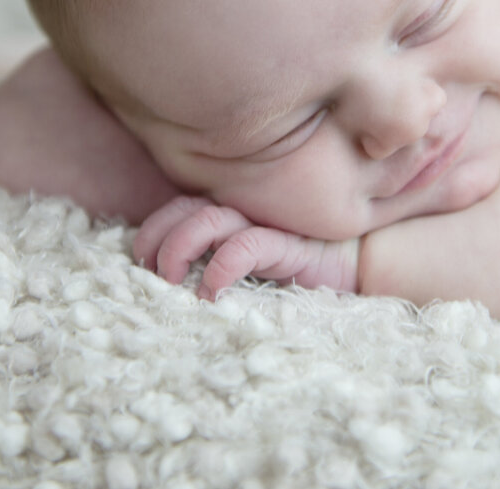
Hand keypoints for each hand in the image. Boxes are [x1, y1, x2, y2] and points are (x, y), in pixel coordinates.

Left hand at [132, 196, 358, 299]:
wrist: (360, 263)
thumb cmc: (299, 267)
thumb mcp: (249, 265)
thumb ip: (217, 259)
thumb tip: (173, 283)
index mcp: (228, 213)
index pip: (175, 209)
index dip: (151, 231)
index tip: (140, 263)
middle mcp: (242, 212)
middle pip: (182, 209)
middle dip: (155, 238)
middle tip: (148, 273)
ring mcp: (263, 225)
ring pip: (206, 221)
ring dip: (178, 248)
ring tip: (171, 281)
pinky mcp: (286, 245)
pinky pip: (244, 247)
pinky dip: (219, 267)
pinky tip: (210, 292)